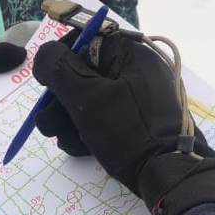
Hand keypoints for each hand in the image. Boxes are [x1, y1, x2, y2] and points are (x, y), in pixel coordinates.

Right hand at [32, 30, 191, 197]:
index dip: (60, 59)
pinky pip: (109, 114)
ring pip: (95, 97)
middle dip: (61, 99)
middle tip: (46, 123)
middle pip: (87, 72)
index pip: (86, 39)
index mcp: (132, 53)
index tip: (44, 83)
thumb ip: (59, 69)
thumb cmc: (126, 131)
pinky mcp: (142, 120)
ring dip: (71, 118)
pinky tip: (78, 147)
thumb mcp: (87, 97)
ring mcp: (143, 96)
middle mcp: (139, 70)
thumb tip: (44, 53)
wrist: (170, 175)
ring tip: (61, 139)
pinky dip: (91, 128)